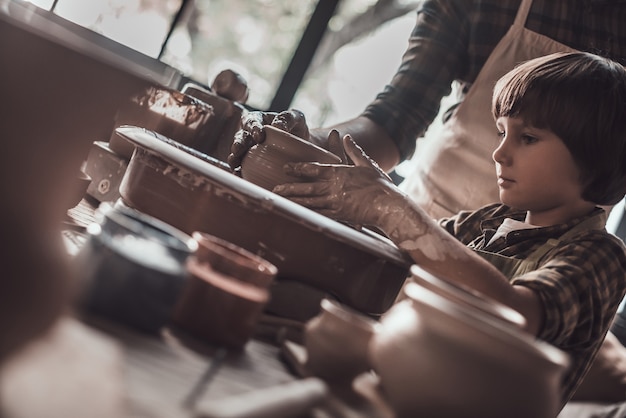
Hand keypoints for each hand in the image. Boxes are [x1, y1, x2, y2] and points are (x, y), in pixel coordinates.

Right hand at [227, 109, 309, 168]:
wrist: (303, 147)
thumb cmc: (298, 129)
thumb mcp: (296, 118)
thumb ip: (287, 118)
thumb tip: (278, 127)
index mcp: (258, 120)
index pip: (252, 122)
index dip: (253, 128)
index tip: (259, 136)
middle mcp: (249, 134)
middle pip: (240, 138)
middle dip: (238, 144)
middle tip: (238, 151)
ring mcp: (248, 150)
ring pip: (237, 153)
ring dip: (234, 159)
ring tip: (234, 166)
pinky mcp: (250, 164)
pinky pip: (242, 168)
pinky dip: (239, 172)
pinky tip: (240, 177)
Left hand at [273, 134, 400, 228]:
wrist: (389, 206)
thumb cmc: (380, 185)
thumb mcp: (367, 164)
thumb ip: (354, 151)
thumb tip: (345, 138)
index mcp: (339, 173)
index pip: (313, 169)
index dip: (298, 168)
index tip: (286, 168)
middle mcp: (334, 188)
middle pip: (307, 188)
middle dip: (289, 188)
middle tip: (275, 189)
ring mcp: (335, 203)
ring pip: (309, 202)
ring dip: (293, 201)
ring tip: (280, 201)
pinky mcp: (339, 216)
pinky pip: (318, 215)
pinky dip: (306, 214)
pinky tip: (296, 214)